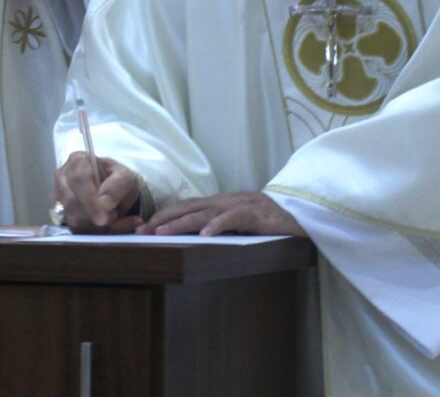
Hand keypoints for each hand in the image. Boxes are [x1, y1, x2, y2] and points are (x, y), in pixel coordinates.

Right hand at [53, 152, 142, 232]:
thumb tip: (103, 203)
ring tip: (114, 219)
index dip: (89, 200)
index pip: (77, 180)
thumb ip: (117, 186)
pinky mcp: (63, 214)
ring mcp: (60, 197)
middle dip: (92, 216)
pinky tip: (110, 227)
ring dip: (94, 225)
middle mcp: (63, 177)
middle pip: (70, 201)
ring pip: (71, 217)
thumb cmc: (118, 180)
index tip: (103, 217)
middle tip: (110, 220)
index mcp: (78, 161)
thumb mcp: (125, 177)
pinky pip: (74, 229)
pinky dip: (93, 232)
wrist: (116, 193)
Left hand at [137, 192, 306, 237]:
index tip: (140, 228)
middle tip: (140, 231)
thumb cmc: (265, 220)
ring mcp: (238, 206)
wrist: (299, 211)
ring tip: (162, 234)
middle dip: (162, 219)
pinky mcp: (254, 214)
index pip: (183, 207)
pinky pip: (233, 219)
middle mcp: (223, 202)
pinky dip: (218, 226)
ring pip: (204, 213)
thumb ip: (215, 224)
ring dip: (180, 223)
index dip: (162, 216)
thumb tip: (190, 238)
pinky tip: (205, 236)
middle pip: (186, 208)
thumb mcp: (235, 221)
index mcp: (217, 204)